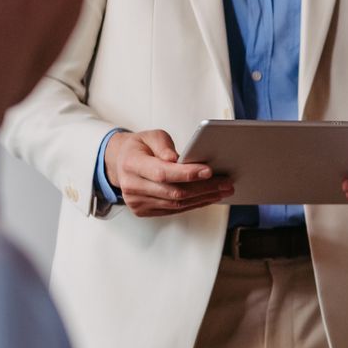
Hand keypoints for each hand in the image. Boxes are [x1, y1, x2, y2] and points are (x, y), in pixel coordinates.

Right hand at [105, 129, 233, 216]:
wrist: (121, 163)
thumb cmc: (139, 148)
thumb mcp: (150, 136)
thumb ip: (163, 144)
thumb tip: (176, 159)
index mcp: (132, 164)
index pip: (162, 173)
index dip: (187, 174)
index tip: (209, 170)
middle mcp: (132, 186)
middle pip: (173, 192)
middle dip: (203, 188)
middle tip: (226, 182)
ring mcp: (136, 202)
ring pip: (176, 204)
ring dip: (203, 198)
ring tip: (223, 190)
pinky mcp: (143, 211)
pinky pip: (173, 210)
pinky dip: (194, 204)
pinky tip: (208, 197)